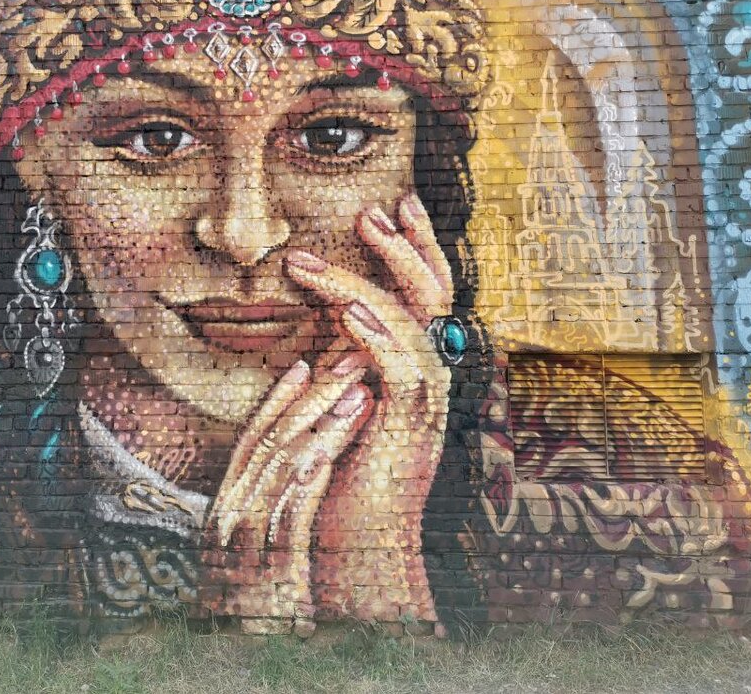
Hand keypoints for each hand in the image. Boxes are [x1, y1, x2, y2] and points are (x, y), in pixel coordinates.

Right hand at [201, 357, 371, 633]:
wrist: (240, 661)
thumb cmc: (254, 606)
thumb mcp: (248, 549)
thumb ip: (263, 507)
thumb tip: (295, 461)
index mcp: (224, 509)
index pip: (251, 441)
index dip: (278, 400)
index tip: (306, 364)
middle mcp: (228, 518)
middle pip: (271, 443)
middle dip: (313, 398)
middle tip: (349, 363)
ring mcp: (246, 544)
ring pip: (284, 469)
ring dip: (325, 427)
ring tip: (360, 394)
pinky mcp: (270, 570)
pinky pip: (290, 513)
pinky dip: (311, 477)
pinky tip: (334, 451)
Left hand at [285, 192, 453, 629]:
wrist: (361, 545)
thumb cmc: (344, 471)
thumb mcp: (346, 403)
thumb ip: (349, 362)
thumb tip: (333, 319)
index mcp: (419, 367)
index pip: (429, 293)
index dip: (418, 246)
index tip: (395, 204)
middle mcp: (433, 378)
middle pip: (436, 295)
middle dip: (407, 246)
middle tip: (373, 210)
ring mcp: (427, 403)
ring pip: (412, 323)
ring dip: (366, 283)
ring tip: (314, 259)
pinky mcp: (409, 429)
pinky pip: (402, 370)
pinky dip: (376, 336)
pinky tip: (347, 312)